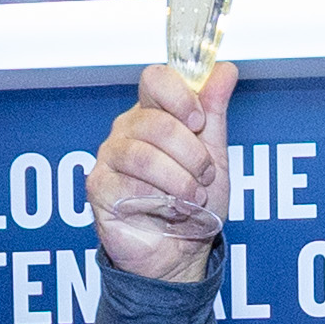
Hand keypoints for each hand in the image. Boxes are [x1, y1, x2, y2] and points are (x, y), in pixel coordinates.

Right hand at [87, 60, 229, 284]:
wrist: (181, 253)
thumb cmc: (193, 203)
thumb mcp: (214, 154)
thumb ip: (215, 111)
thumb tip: (225, 69)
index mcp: (154, 114)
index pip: (156, 79)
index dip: (180, 96)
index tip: (199, 121)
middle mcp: (128, 131)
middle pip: (155, 121)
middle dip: (191, 153)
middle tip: (204, 174)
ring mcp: (110, 158)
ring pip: (144, 154)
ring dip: (178, 180)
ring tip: (192, 197)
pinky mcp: (99, 188)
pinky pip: (128, 184)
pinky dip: (158, 200)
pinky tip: (167, 210)